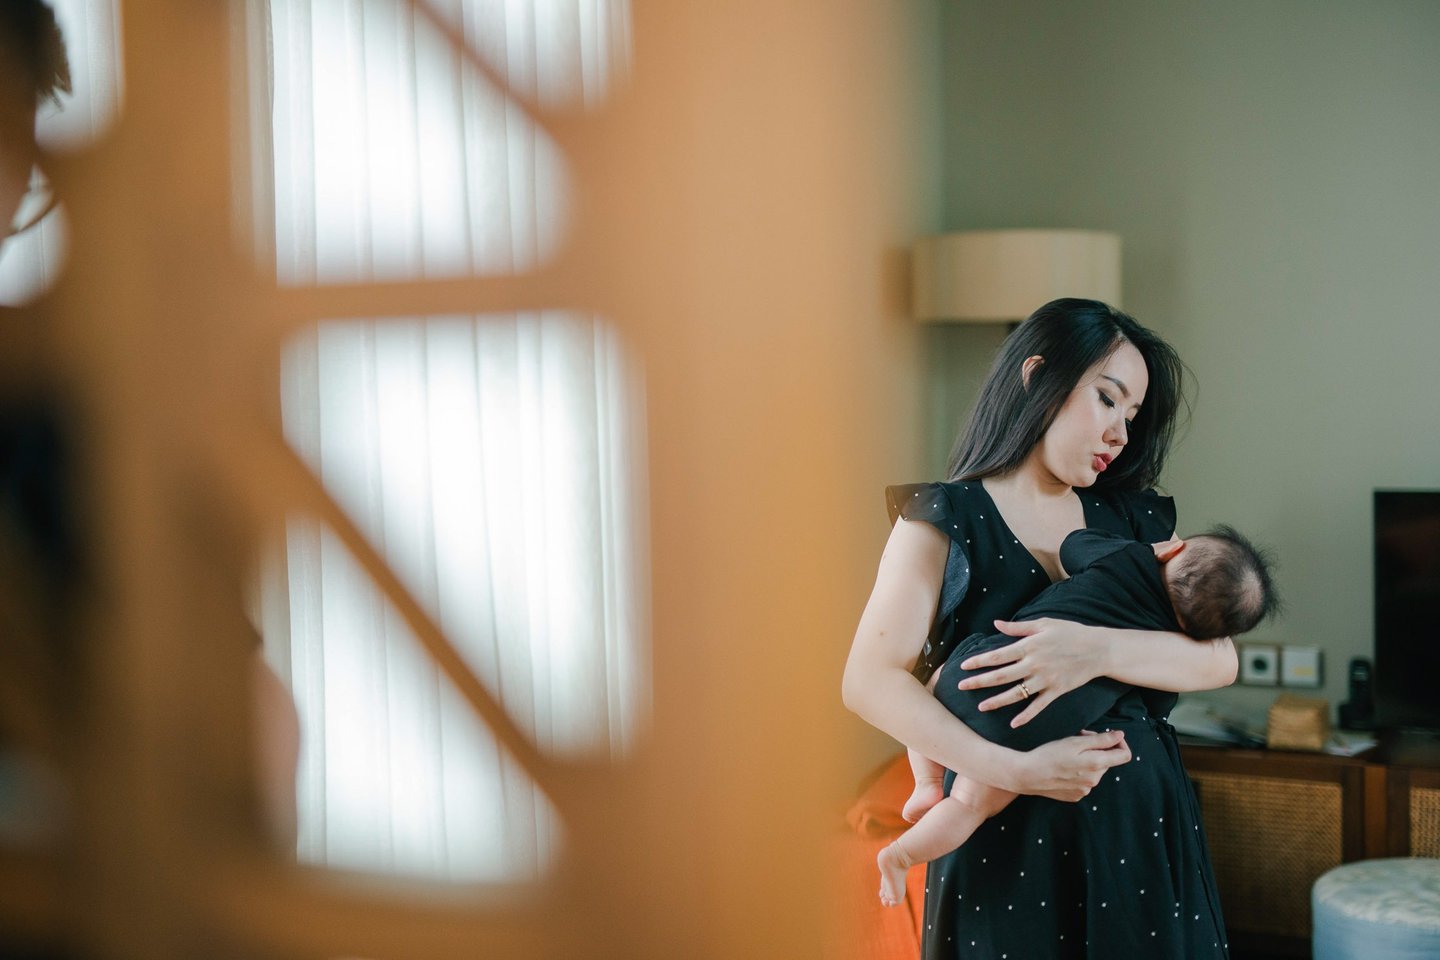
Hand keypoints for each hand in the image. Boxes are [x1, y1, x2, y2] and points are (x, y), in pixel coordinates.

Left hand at [958, 618, 1108, 726]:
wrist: (1098, 649)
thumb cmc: (1070, 632)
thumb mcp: (1044, 624)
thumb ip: (1018, 627)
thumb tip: (996, 624)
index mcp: (1029, 646)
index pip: (997, 656)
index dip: (979, 661)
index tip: (963, 666)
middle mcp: (1034, 664)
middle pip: (1001, 676)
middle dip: (979, 682)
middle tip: (961, 687)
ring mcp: (1045, 680)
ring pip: (1016, 694)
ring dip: (997, 701)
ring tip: (981, 707)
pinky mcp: (1056, 691)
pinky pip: (1038, 706)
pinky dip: (1026, 716)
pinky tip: (1013, 724)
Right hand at [1007, 729, 1129, 800]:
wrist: (1027, 775)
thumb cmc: (1049, 755)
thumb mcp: (1075, 742)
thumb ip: (1101, 740)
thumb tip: (1120, 736)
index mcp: (1097, 765)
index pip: (1125, 755)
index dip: (1119, 742)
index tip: (1108, 736)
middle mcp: (1095, 781)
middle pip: (1107, 760)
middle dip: (1096, 748)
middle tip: (1076, 738)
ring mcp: (1085, 790)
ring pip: (1094, 770)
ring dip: (1086, 759)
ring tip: (1066, 753)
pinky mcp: (1075, 796)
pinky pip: (1084, 780)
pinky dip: (1078, 771)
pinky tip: (1063, 767)